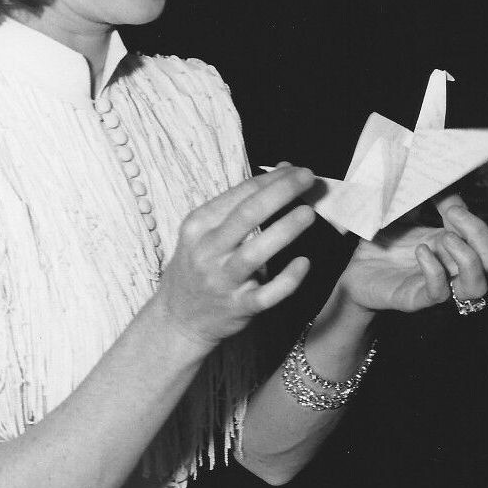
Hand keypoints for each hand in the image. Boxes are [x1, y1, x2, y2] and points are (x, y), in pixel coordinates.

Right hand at [156, 166, 316, 351]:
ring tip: (309, 213)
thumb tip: (283, 170)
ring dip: (285, 230)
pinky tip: (304, 263)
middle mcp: (207, 251)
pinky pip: (266, 294)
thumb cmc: (199, 266)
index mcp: (199, 225)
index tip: (298, 170)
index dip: (272, 178)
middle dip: (281, 192)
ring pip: (255, 253)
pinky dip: (287, 279)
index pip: (240, 194)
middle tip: (309, 179)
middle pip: (247, 215)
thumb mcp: (207, 232)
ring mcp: (222, 281)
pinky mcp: (238, 307)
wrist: (178, 317)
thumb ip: (242, 203)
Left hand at [337, 194, 487, 315]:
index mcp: (449, 245)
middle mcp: (449, 267)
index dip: (470, 213)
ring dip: (468, 259)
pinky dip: (434, 270)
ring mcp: (435, 284)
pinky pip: (439, 292)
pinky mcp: (415, 298)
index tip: (445, 196)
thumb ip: (418, 198)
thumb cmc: (379, 245)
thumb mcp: (400, 214)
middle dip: (481, 235)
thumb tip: (432, 177)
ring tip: (445, 238)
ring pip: (477, 286)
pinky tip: (419, 251)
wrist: (354, 273)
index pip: (481, 235)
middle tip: (454, 214)